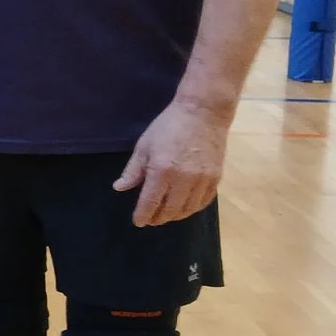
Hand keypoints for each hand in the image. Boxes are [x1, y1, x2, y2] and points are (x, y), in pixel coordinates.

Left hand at [115, 98, 229, 226]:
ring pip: (188, 209)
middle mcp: (183, 179)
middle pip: (170, 209)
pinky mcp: (216, 178)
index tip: (138, 222)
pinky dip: (193, 208)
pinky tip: (185, 207)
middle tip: (151, 220)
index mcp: (161, 170)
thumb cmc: (168, 126)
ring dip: (176, 215)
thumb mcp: (144, 145)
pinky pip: (204, 201)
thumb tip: (119, 188)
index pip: (150, 202)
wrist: (203, 113)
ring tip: (166, 215)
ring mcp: (202, 180)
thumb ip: (133, 170)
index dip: (143, 215)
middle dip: (159, 218)